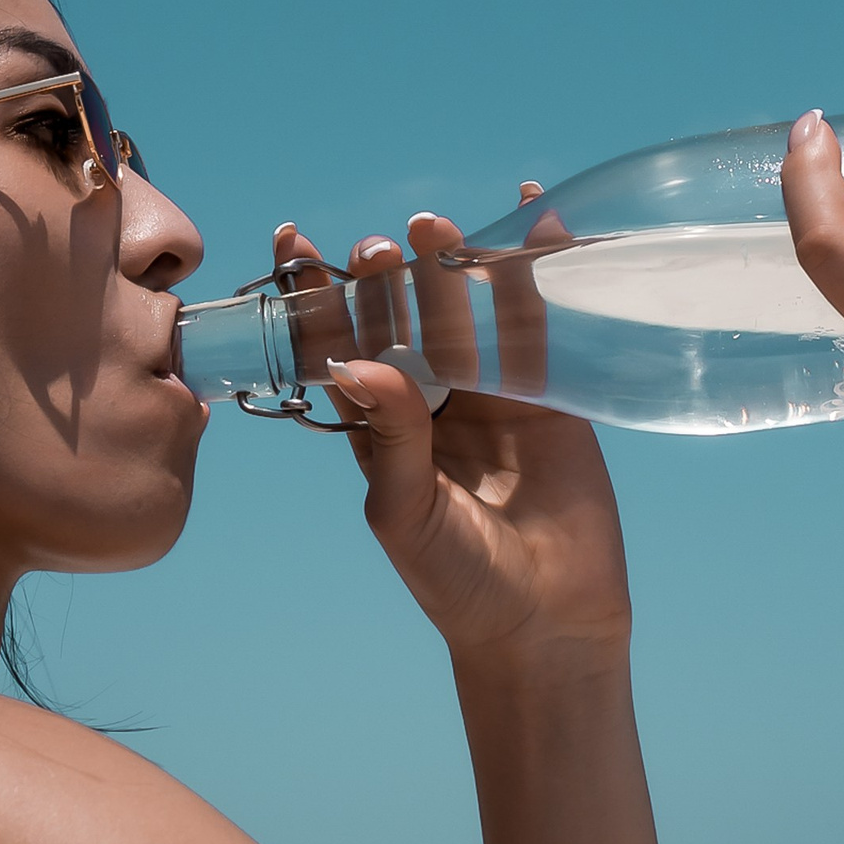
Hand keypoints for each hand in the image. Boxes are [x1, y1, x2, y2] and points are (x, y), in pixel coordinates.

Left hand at [271, 211, 632, 674]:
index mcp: (378, 425)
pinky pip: (540, 321)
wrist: (545, 623)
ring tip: (434, 226)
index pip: (338, 344)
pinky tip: (536, 220)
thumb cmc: (457, 580)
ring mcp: (491, 392)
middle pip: (404, 315)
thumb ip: (389, 435)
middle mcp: (431, 399)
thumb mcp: (407, 511)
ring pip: (466, 310)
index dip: (316, 295)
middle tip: (380, 248)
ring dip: (452, 263)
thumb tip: (359, 359)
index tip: (293, 242)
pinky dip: (538, 270)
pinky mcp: (550, 394)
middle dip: (388, 277)